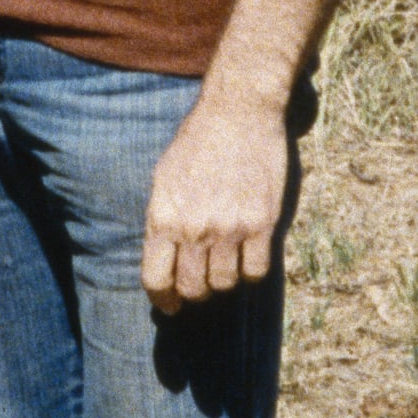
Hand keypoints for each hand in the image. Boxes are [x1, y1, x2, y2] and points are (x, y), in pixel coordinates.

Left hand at [141, 94, 287, 314]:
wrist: (238, 113)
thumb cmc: (197, 142)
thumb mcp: (163, 178)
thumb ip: (162, 219)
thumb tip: (163, 257)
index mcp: (163, 217)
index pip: (156, 280)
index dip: (162, 300)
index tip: (170, 305)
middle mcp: (194, 228)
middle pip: (193, 289)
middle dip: (195, 292)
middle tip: (201, 282)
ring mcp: (230, 228)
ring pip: (225, 284)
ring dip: (224, 280)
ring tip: (224, 264)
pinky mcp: (262, 223)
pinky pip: (256, 271)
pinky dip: (251, 271)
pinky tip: (248, 256)